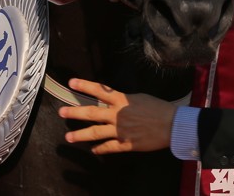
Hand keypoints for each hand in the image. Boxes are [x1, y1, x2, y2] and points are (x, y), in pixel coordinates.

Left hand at [59, 79, 175, 153]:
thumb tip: (114, 101)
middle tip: (62, 112)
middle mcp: (118, 114)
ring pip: (95, 132)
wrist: (171, 125)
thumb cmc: (159, 108)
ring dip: (80, 135)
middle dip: (75, 112)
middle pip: (92, 112)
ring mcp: (120, 130)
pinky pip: (109, 147)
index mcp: (122, 100)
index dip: (84, 86)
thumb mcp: (140, 97)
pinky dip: (100, 149)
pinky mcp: (126, 144)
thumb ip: (124, 100)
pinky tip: (93, 150)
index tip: (71, 82)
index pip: (99, 90)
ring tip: (69, 137)